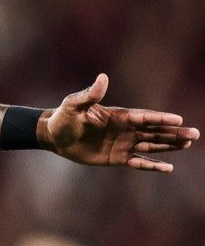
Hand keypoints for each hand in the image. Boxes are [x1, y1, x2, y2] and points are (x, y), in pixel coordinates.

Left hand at [43, 74, 197, 172]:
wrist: (54, 136)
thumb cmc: (63, 117)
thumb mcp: (74, 105)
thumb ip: (89, 95)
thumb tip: (103, 78)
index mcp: (119, 115)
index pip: (144, 117)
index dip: (160, 119)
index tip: (178, 119)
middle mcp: (125, 129)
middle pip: (154, 131)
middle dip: (174, 133)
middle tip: (195, 135)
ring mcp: (123, 143)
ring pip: (151, 145)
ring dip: (169, 146)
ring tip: (188, 144)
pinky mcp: (117, 158)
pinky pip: (138, 161)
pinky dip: (152, 165)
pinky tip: (168, 168)